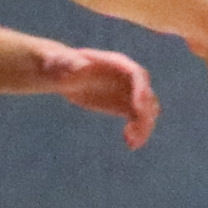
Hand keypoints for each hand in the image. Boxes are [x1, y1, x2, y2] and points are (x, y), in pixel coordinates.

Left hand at [35, 44, 159, 148]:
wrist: (63, 74)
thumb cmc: (60, 65)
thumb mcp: (62, 63)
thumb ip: (70, 63)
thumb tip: (82, 67)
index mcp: (118, 63)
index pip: (137, 75)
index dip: (141, 90)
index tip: (138, 106)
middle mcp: (129, 78)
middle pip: (147, 95)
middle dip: (145, 113)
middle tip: (136, 130)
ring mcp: (129, 93)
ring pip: (147, 111)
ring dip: (144, 127)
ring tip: (132, 143)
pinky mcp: (125, 106)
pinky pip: (138, 120)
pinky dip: (138, 132)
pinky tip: (130, 143)